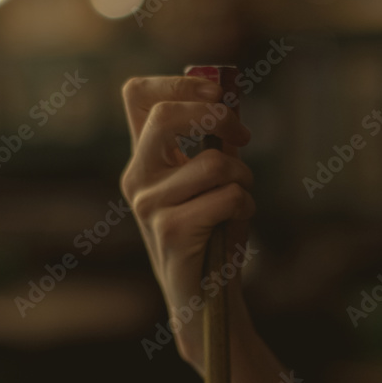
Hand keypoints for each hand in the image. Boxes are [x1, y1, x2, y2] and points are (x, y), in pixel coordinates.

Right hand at [120, 74, 255, 372]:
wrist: (205, 299)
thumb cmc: (213, 237)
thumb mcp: (211, 182)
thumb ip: (213, 141)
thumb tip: (228, 98)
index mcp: (144, 160)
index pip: (138, 95)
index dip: (178, 82)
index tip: (218, 95)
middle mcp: (137, 178)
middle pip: (165, 115)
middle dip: (215, 116)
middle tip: (243, 137)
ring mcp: (149, 205)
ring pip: (214, 163)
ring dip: (244, 178)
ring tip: (240, 202)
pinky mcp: (171, 230)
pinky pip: (227, 197)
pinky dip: (244, 207)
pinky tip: (235, 227)